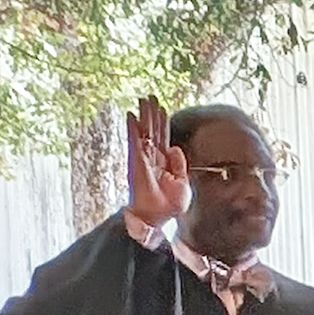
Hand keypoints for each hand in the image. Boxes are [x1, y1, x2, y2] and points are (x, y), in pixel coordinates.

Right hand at [125, 96, 189, 229]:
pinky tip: (131, 115)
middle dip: (152, 113)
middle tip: (150, 96)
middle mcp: (152, 158)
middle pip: (153, 131)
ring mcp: (144, 159)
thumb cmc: (169, 205)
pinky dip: (133, 128)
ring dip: (144, 115)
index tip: (161, 107)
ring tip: (143, 98)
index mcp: (164, 162)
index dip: (163, 123)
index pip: (163, 138)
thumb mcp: (183, 182)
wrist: (158, 218)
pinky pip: (135, 142)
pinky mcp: (138, 162)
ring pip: (144, 132)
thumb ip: (179, 164)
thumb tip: (174, 146)